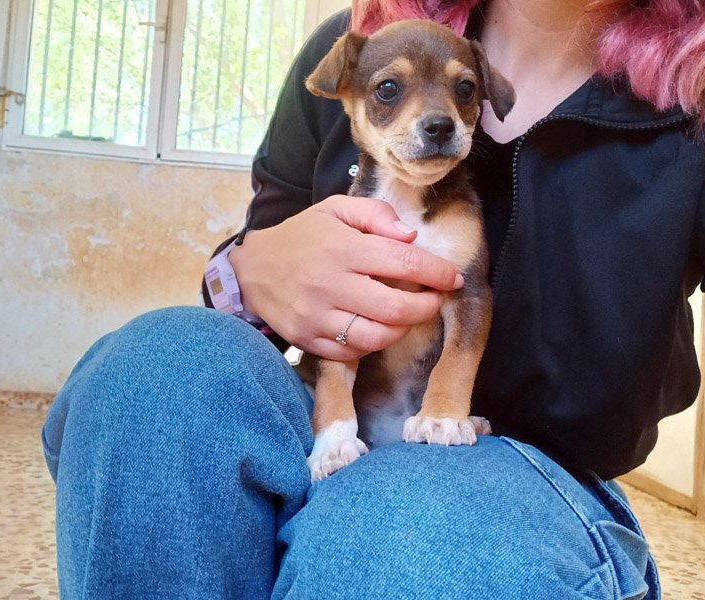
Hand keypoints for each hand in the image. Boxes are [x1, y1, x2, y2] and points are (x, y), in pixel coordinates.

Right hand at [229, 195, 463, 359]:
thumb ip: (376, 214)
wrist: (252, 270)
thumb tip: (411, 237)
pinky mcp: (309, 340)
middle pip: (397, 308)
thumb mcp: (336, 209)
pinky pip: (354, 352)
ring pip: (378, 336)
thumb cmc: (302, 236)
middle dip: (428, 306)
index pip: (404, 261)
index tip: (452, 277)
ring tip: (408, 315)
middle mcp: (331, 284)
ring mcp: (318, 317)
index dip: (437, 272)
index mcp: (343, 248)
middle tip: (434, 299)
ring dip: (404, 329)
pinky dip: (375, 343)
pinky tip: (378, 327)